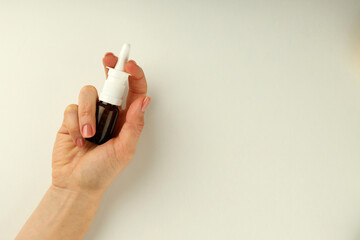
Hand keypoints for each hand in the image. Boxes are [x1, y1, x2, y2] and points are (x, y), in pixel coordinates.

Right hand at [52, 53, 149, 194]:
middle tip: (109, 59)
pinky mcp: (73, 118)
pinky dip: (74, 125)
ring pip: (89, 93)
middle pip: (111, 82)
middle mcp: (110, 113)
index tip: (129, 65)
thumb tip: (145, 100)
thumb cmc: (103, 170)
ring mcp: (91, 114)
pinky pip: (72, 108)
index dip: (134, 75)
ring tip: (89, 134)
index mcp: (127, 119)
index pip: (134, 91)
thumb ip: (135, 124)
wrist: (76, 184)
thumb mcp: (125, 149)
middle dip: (111, 67)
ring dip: (88, 114)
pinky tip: (78, 140)